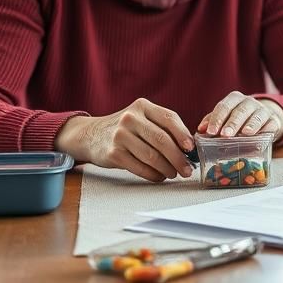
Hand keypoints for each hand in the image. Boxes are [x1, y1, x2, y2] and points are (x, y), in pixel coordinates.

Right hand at [54, 98, 193, 181]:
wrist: (90, 135)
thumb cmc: (125, 129)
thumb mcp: (141, 118)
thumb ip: (162, 127)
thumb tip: (190, 147)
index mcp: (142, 106)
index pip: (169, 118)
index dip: (183, 134)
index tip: (191, 148)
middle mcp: (130, 118)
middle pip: (161, 140)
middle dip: (178, 157)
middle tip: (187, 169)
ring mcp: (120, 135)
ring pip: (152, 156)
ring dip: (167, 168)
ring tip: (173, 174)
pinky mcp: (113, 153)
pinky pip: (139, 167)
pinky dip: (153, 174)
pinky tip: (159, 176)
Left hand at [197, 91, 282, 140]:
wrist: (263, 118)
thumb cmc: (239, 119)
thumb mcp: (225, 117)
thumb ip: (213, 122)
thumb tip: (201, 130)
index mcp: (234, 99)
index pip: (224, 106)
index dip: (217, 119)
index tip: (210, 132)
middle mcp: (249, 102)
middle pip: (240, 111)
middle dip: (232, 123)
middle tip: (225, 135)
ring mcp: (263, 110)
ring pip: (256, 116)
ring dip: (250, 124)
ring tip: (245, 134)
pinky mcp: (274, 120)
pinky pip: (271, 124)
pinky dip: (266, 130)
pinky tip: (262, 137)